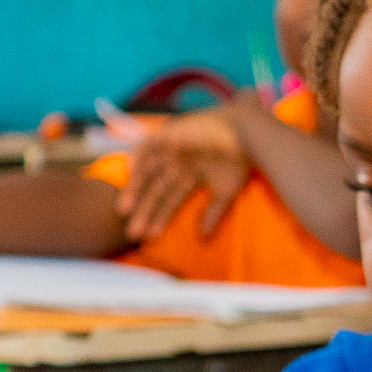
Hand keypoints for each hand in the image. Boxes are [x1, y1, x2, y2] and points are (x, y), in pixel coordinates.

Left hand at [113, 107, 251, 239]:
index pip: (170, 199)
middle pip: (156, 190)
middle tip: (133, 231)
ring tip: (125, 210)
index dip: (160, 217)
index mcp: (190, 176)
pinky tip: (130, 172)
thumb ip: (213, 213)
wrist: (246, 133)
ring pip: (147, 171)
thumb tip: (202, 238)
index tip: (150, 235)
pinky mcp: (168, 134)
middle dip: (144, 210)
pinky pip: (148, 147)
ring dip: (135, 189)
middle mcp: (177, 163)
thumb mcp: (226, 191)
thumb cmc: (240, 160)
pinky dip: (139, 158)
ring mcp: (171, 148)